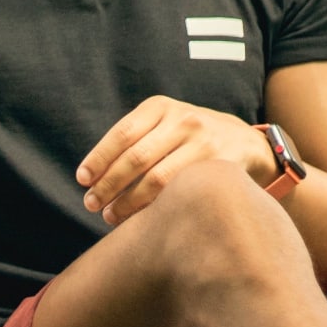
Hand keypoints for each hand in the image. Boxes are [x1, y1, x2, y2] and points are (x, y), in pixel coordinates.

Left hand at [74, 96, 278, 225]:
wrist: (244, 142)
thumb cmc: (189, 137)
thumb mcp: (164, 123)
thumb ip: (134, 140)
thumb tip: (91, 175)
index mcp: (160, 107)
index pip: (121, 134)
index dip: (99, 158)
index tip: (82, 179)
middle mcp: (182, 120)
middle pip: (136, 158)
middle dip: (109, 184)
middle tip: (91, 204)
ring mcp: (203, 142)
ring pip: (157, 179)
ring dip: (128, 202)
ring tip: (110, 216)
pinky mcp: (220, 166)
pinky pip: (181, 191)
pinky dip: (156, 208)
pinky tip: (141, 219)